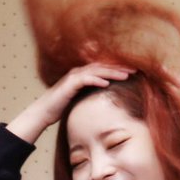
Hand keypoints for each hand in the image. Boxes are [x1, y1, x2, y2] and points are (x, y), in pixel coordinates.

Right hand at [7, 63, 133, 143]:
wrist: (43, 112)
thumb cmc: (61, 107)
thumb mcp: (80, 100)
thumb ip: (91, 96)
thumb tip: (106, 99)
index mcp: (83, 75)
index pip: (104, 70)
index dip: (118, 69)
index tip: (133, 72)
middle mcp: (79, 73)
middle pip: (103, 67)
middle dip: (119, 68)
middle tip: (135, 70)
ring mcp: (74, 77)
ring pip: (96, 71)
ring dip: (111, 73)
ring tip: (125, 75)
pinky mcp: (69, 85)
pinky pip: (85, 80)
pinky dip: (96, 80)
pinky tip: (106, 83)